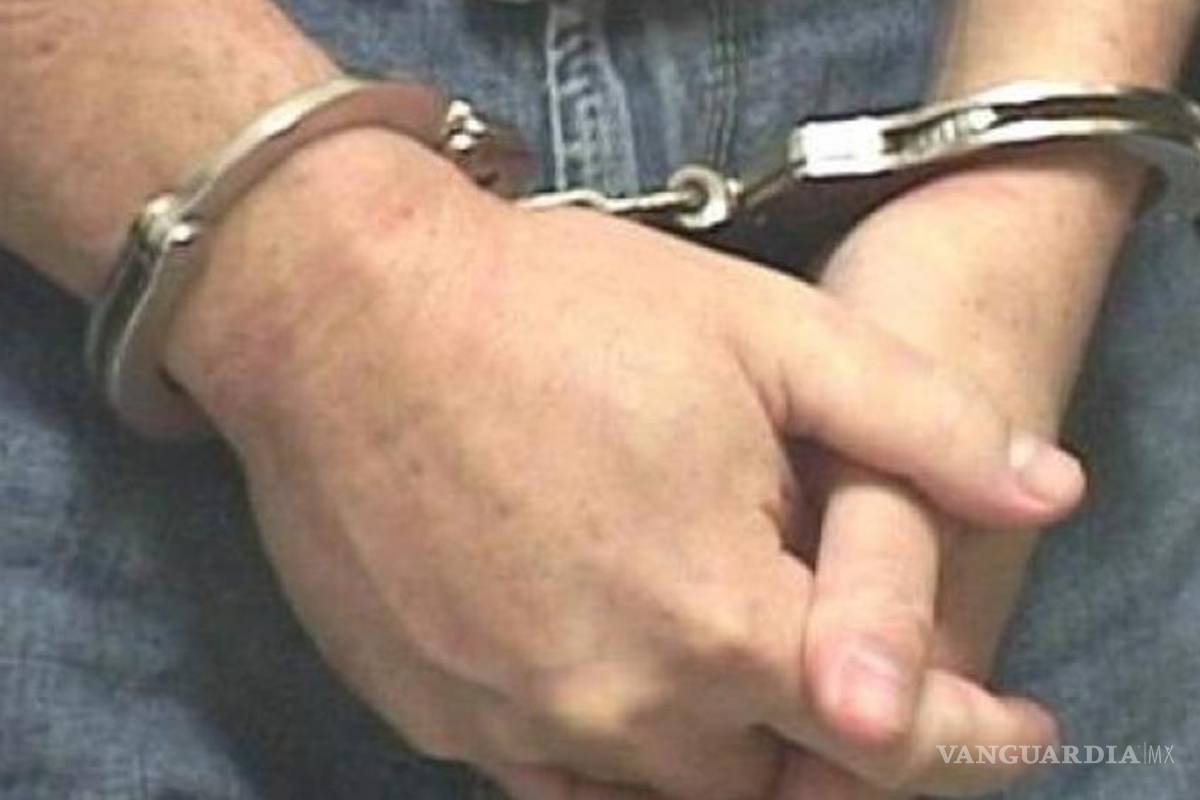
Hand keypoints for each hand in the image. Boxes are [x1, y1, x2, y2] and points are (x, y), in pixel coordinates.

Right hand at [164, 131, 1080, 799]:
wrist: (340, 311)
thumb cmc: (556, 309)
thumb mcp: (764, 333)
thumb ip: (921, 424)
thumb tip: (1052, 493)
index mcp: (717, 619)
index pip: (888, 733)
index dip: (970, 735)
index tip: (1011, 727)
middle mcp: (619, 703)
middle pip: (769, 784)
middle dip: (825, 742)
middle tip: (834, 672)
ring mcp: (513, 721)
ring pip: (656, 794)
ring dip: (713, 749)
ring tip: (720, 668)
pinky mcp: (430, 713)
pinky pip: (550, 779)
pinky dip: (605, 751)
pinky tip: (610, 676)